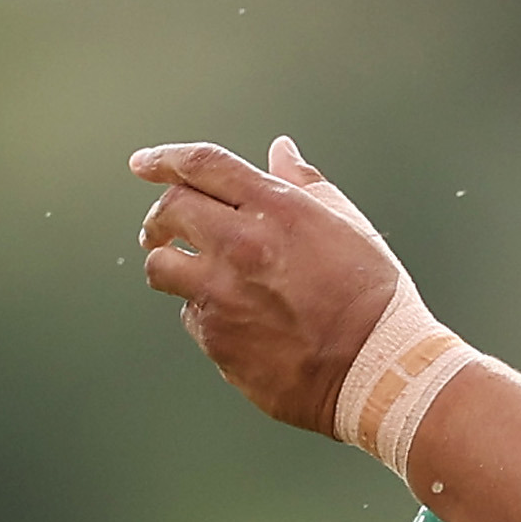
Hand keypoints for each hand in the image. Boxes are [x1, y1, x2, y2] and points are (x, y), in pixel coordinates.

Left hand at [134, 137, 403, 433]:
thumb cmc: (372, 297)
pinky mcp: (216, 339)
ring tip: (187, 274)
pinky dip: (203, 313)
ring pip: (161, 267)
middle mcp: (240, 244)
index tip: (143, 164)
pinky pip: (190, 317)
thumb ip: (305, 183)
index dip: (165, 159)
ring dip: (168, 265)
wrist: (377, 370)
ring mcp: (222, 294)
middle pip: (171, 211)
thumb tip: (281, 151)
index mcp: (276, 208)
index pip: (202, 166)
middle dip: (161, 217)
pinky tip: (234, 320)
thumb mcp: (347, 225)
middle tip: (161, 229)